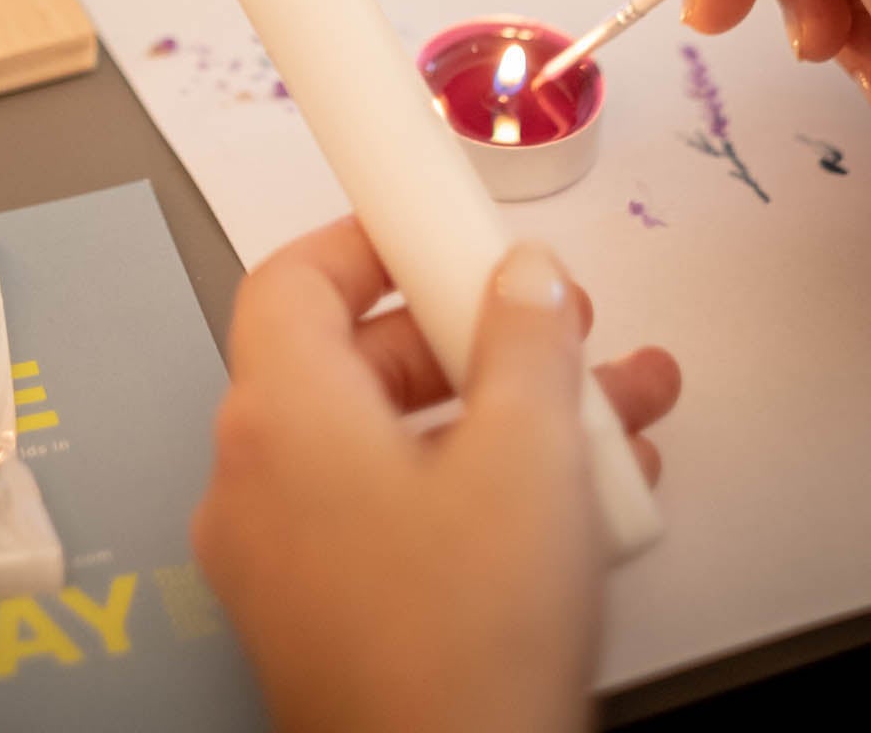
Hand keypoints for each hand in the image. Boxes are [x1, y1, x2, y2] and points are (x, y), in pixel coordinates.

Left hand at [193, 218, 679, 732]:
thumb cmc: (463, 643)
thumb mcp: (528, 453)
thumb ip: (529, 340)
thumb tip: (524, 278)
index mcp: (280, 415)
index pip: (294, 276)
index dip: (371, 238)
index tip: (440, 227)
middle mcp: (259, 478)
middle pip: (357, 356)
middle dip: (472, 332)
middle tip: (555, 324)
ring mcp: (285, 557)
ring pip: (394, 441)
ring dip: (501, 412)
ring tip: (611, 407)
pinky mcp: (328, 617)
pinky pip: (394, 513)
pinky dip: (475, 486)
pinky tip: (585, 497)